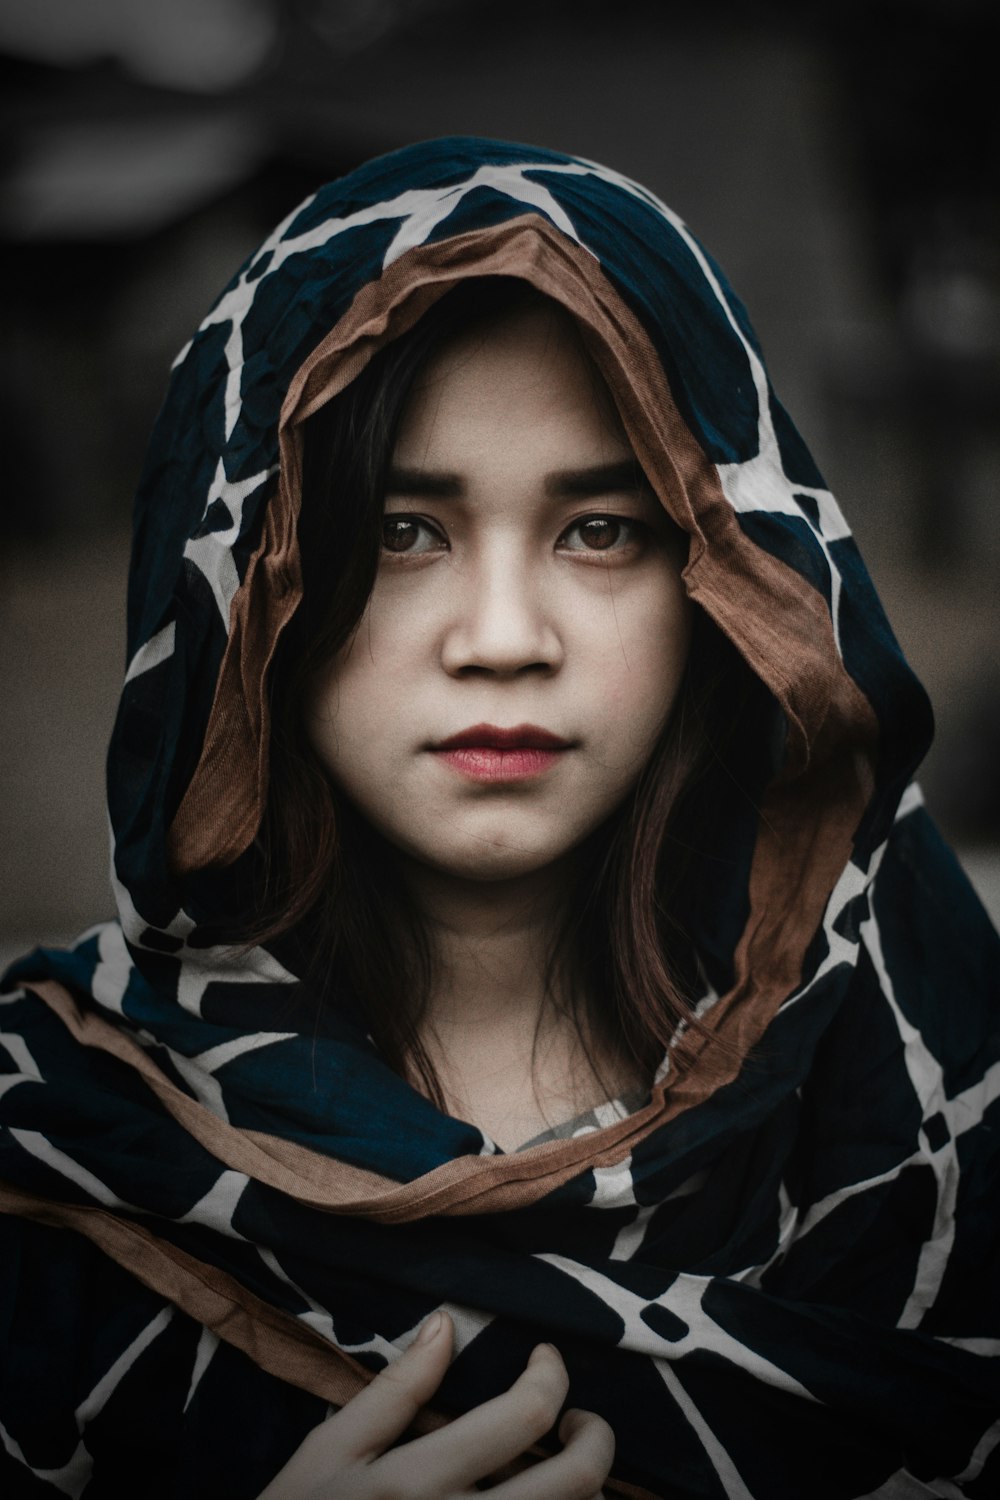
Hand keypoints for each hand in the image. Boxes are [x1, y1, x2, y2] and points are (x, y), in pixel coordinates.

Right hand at [257, 1311, 614, 1498]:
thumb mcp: (329, 1453)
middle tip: (581, 1423)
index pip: (524, 1414)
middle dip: (598, 1439)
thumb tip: (445, 1324)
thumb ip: (393, 1391)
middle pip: (574, 1484)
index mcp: (414, 1483)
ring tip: (565, 1472)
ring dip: (590, 1495)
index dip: (552, 1374)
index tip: (546, 1359)